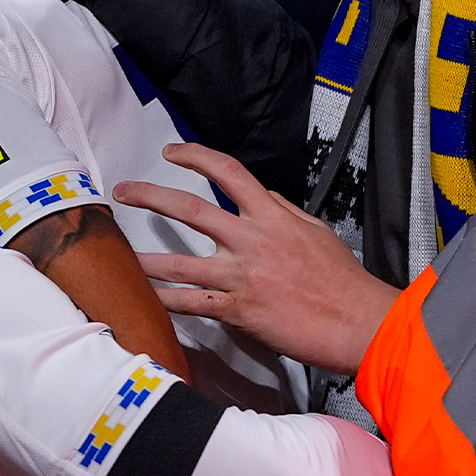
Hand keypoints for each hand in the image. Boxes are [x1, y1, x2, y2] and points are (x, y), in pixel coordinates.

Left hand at [113, 143, 400, 373]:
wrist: (359, 322)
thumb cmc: (342, 280)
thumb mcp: (316, 231)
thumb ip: (282, 210)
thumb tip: (260, 195)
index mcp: (271, 216)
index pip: (227, 172)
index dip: (195, 156)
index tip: (171, 152)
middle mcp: (250, 240)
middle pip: (189, 209)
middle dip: (150, 195)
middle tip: (124, 191)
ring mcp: (240, 276)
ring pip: (179, 262)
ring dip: (143, 258)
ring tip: (116, 254)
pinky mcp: (237, 310)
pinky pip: (191, 303)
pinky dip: (164, 300)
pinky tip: (142, 298)